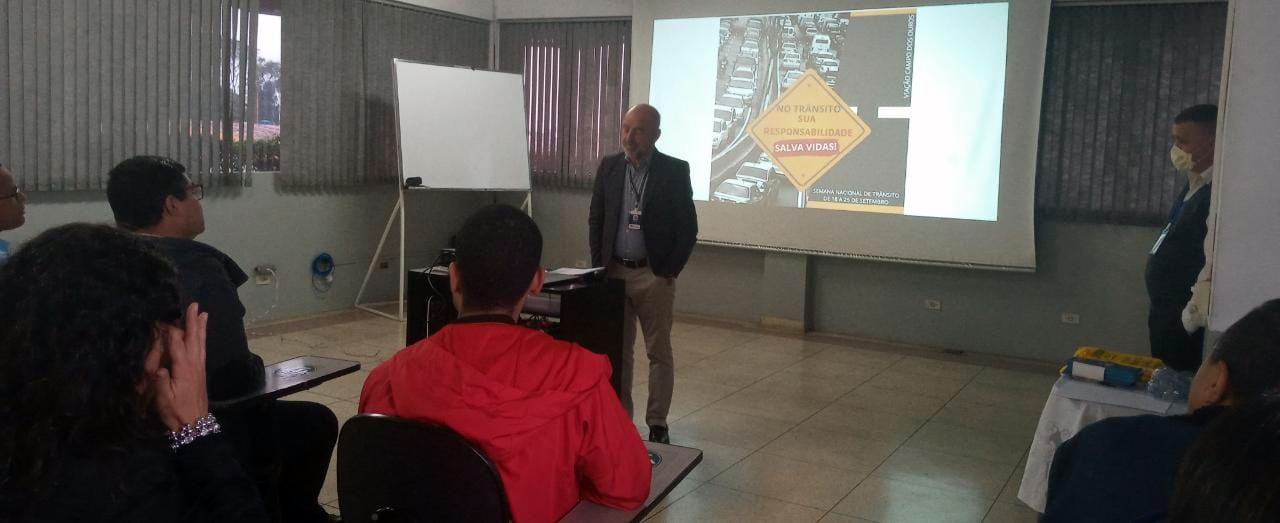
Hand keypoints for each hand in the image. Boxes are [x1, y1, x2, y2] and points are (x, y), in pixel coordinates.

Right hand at [152, 302, 209, 431]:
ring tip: (203, 313)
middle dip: (192, 321)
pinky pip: (202, 350)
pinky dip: (202, 339)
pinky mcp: (201, 372)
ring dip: (200, 327)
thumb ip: (161, 383)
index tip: (162, 315)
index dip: (169, 328)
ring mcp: (199, 367)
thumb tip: (159, 368)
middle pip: (193, 338)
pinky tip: (202, 335)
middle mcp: (193, 363)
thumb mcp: (164, 399)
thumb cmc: (176, 411)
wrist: (194, 424)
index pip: (176, 342)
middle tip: (194, 304)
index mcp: (183, 367)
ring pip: (200, 342)